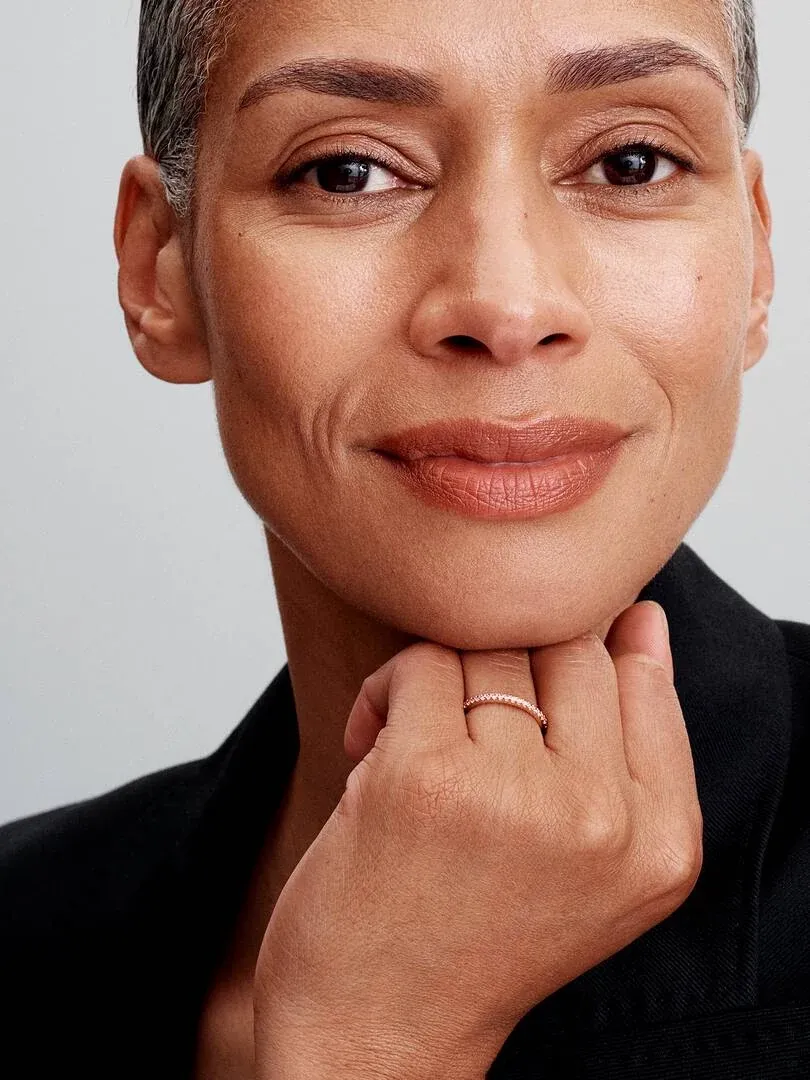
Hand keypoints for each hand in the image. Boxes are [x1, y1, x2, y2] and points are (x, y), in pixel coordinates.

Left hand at [253, 601, 702, 1079]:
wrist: (377, 1030)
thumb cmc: (478, 935)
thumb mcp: (598, 861)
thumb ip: (635, 742)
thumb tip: (641, 616)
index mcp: (658, 841)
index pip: (639, 677)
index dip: (576, 657)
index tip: (531, 679)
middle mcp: (599, 818)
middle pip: (568, 645)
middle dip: (508, 665)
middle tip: (467, 718)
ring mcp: (512, 796)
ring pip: (490, 646)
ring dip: (444, 677)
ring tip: (420, 736)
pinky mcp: (424, 778)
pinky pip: (421, 662)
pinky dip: (388, 689)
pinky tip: (373, 744)